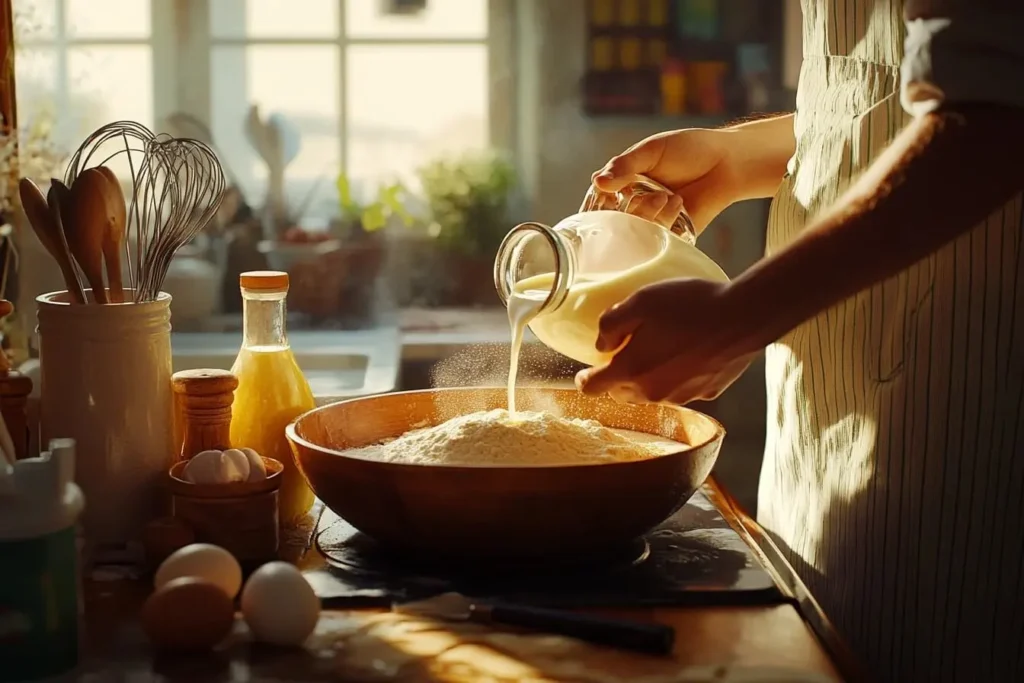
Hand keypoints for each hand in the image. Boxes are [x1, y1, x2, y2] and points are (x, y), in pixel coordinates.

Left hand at [574, 278, 762, 404]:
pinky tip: (690, 353)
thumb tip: (601, 344)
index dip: (585, 380)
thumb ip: (610, 324)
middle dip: (617, 378)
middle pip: (622, 394)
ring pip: (652, 394)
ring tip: (661, 348)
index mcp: (632, 371)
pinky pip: (682, 389)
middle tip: (625, 353)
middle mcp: (654, 393)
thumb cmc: (689, 306)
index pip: (593, 388)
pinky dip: (678, 376)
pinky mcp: (707, 393)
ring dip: (648, 378)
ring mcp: (682, 396)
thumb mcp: (640, 301)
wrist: (745, 317)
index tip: (585, 372)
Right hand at [592, 116, 794, 232]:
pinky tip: (679, 202)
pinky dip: (664, 221)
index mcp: (624, 185)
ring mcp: (653, 221)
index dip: (595, 203)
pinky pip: (657, 239)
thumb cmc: (690, 150)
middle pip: (612, 221)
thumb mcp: (651, 151)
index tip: (603, 197)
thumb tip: (597, 182)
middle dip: (622, 210)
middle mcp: (635, 206)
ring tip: (664, 195)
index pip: (598, 201)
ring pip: (633, 232)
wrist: (728, 162)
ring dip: (645, 213)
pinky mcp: (673, 235)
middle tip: (637, 196)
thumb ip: (624, 166)